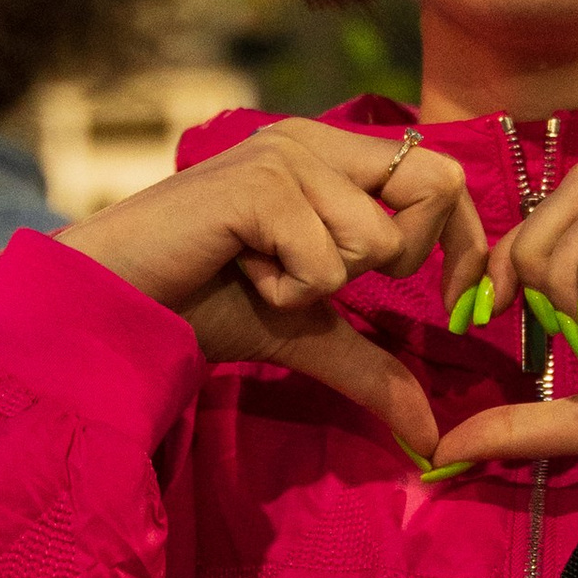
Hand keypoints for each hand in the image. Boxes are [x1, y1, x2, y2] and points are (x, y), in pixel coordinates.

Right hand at [64, 121, 487, 456]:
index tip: (454, 302)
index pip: (442, 173)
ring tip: (259, 273)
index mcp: (329, 155)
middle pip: (436, 186)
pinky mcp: (260, 185)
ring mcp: (286, 155)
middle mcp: (313, 141)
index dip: (464, 241)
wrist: (113, 301)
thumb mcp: (304, 333)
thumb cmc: (199, 303)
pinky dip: (286, 292)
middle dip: (401, 260)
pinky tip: (238, 271)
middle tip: (324, 281)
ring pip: (379, 240)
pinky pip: (327, 264)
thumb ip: (373, 369)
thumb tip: (433, 436)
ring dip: (321, 286)